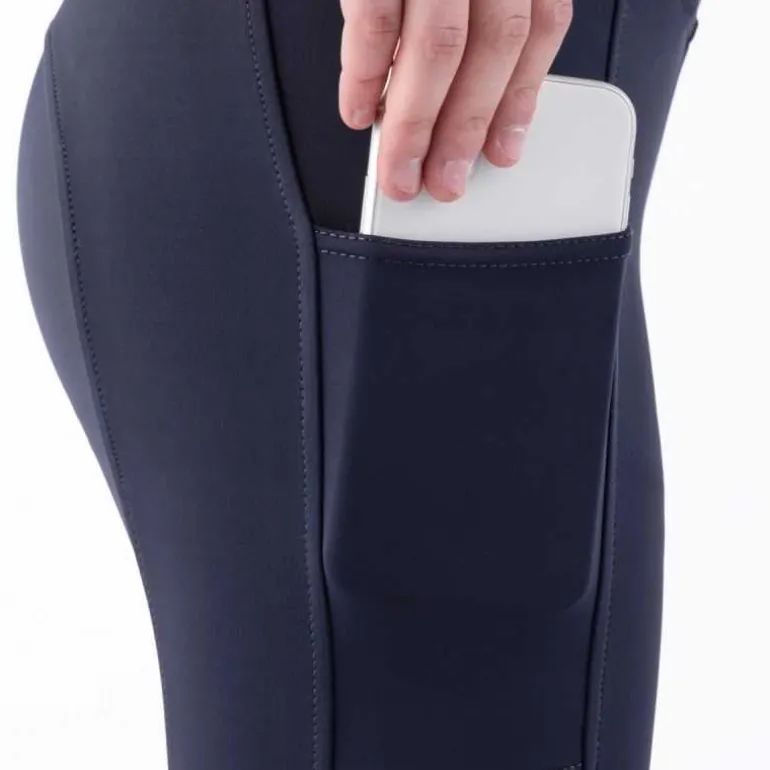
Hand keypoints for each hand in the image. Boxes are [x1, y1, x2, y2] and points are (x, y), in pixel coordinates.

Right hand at [339, 0, 572, 200]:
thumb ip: (474, 20)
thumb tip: (458, 105)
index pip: (539, 28)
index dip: (519, 99)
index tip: (502, 155)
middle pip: (490, 48)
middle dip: (464, 129)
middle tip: (443, 182)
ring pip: (436, 50)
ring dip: (415, 125)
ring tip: (400, 171)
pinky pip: (373, 24)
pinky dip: (363, 77)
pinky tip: (358, 112)